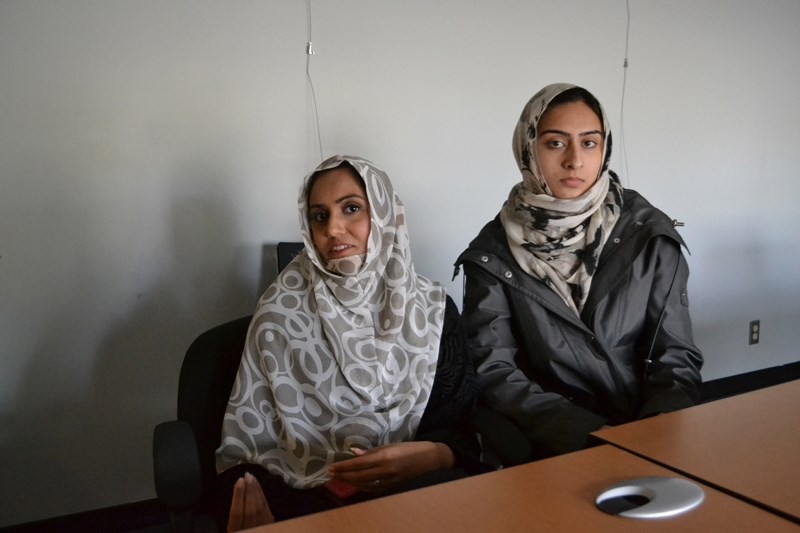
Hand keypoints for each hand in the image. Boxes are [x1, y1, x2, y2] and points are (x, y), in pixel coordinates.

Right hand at [227, 472, 274, 531]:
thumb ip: (234, 515)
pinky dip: (261, 495)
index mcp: (235, 531)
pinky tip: (257, 486)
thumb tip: (238, 493)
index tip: (239, 480)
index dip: (238, 496)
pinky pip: (266, 507)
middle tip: (247, 475)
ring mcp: (262, 527)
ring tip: (251, 477)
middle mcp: (249, 530)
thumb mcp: (231, 526)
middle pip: (250, 510)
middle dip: (249, 491)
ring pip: (260, 508)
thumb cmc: (237, 528)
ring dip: (256, 490)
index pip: (236, 514)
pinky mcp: (270, 523)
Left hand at [327, 441, 453, 491]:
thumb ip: (371, 451)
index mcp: (385, 457)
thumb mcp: (390, 445)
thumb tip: (353, 453)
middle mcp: (385, 470)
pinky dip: (361, 486)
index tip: (332, 466)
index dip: (343, 466)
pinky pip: (372, 488)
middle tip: (330, 473)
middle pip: (358, 476)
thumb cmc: (409, 448)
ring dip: (350, 481)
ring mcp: (389, 480)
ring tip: (339, 477)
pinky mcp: (392, 486)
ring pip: (364, 484)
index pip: (358, 464)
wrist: (429, 459)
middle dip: (343, 475)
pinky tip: (354, 482)